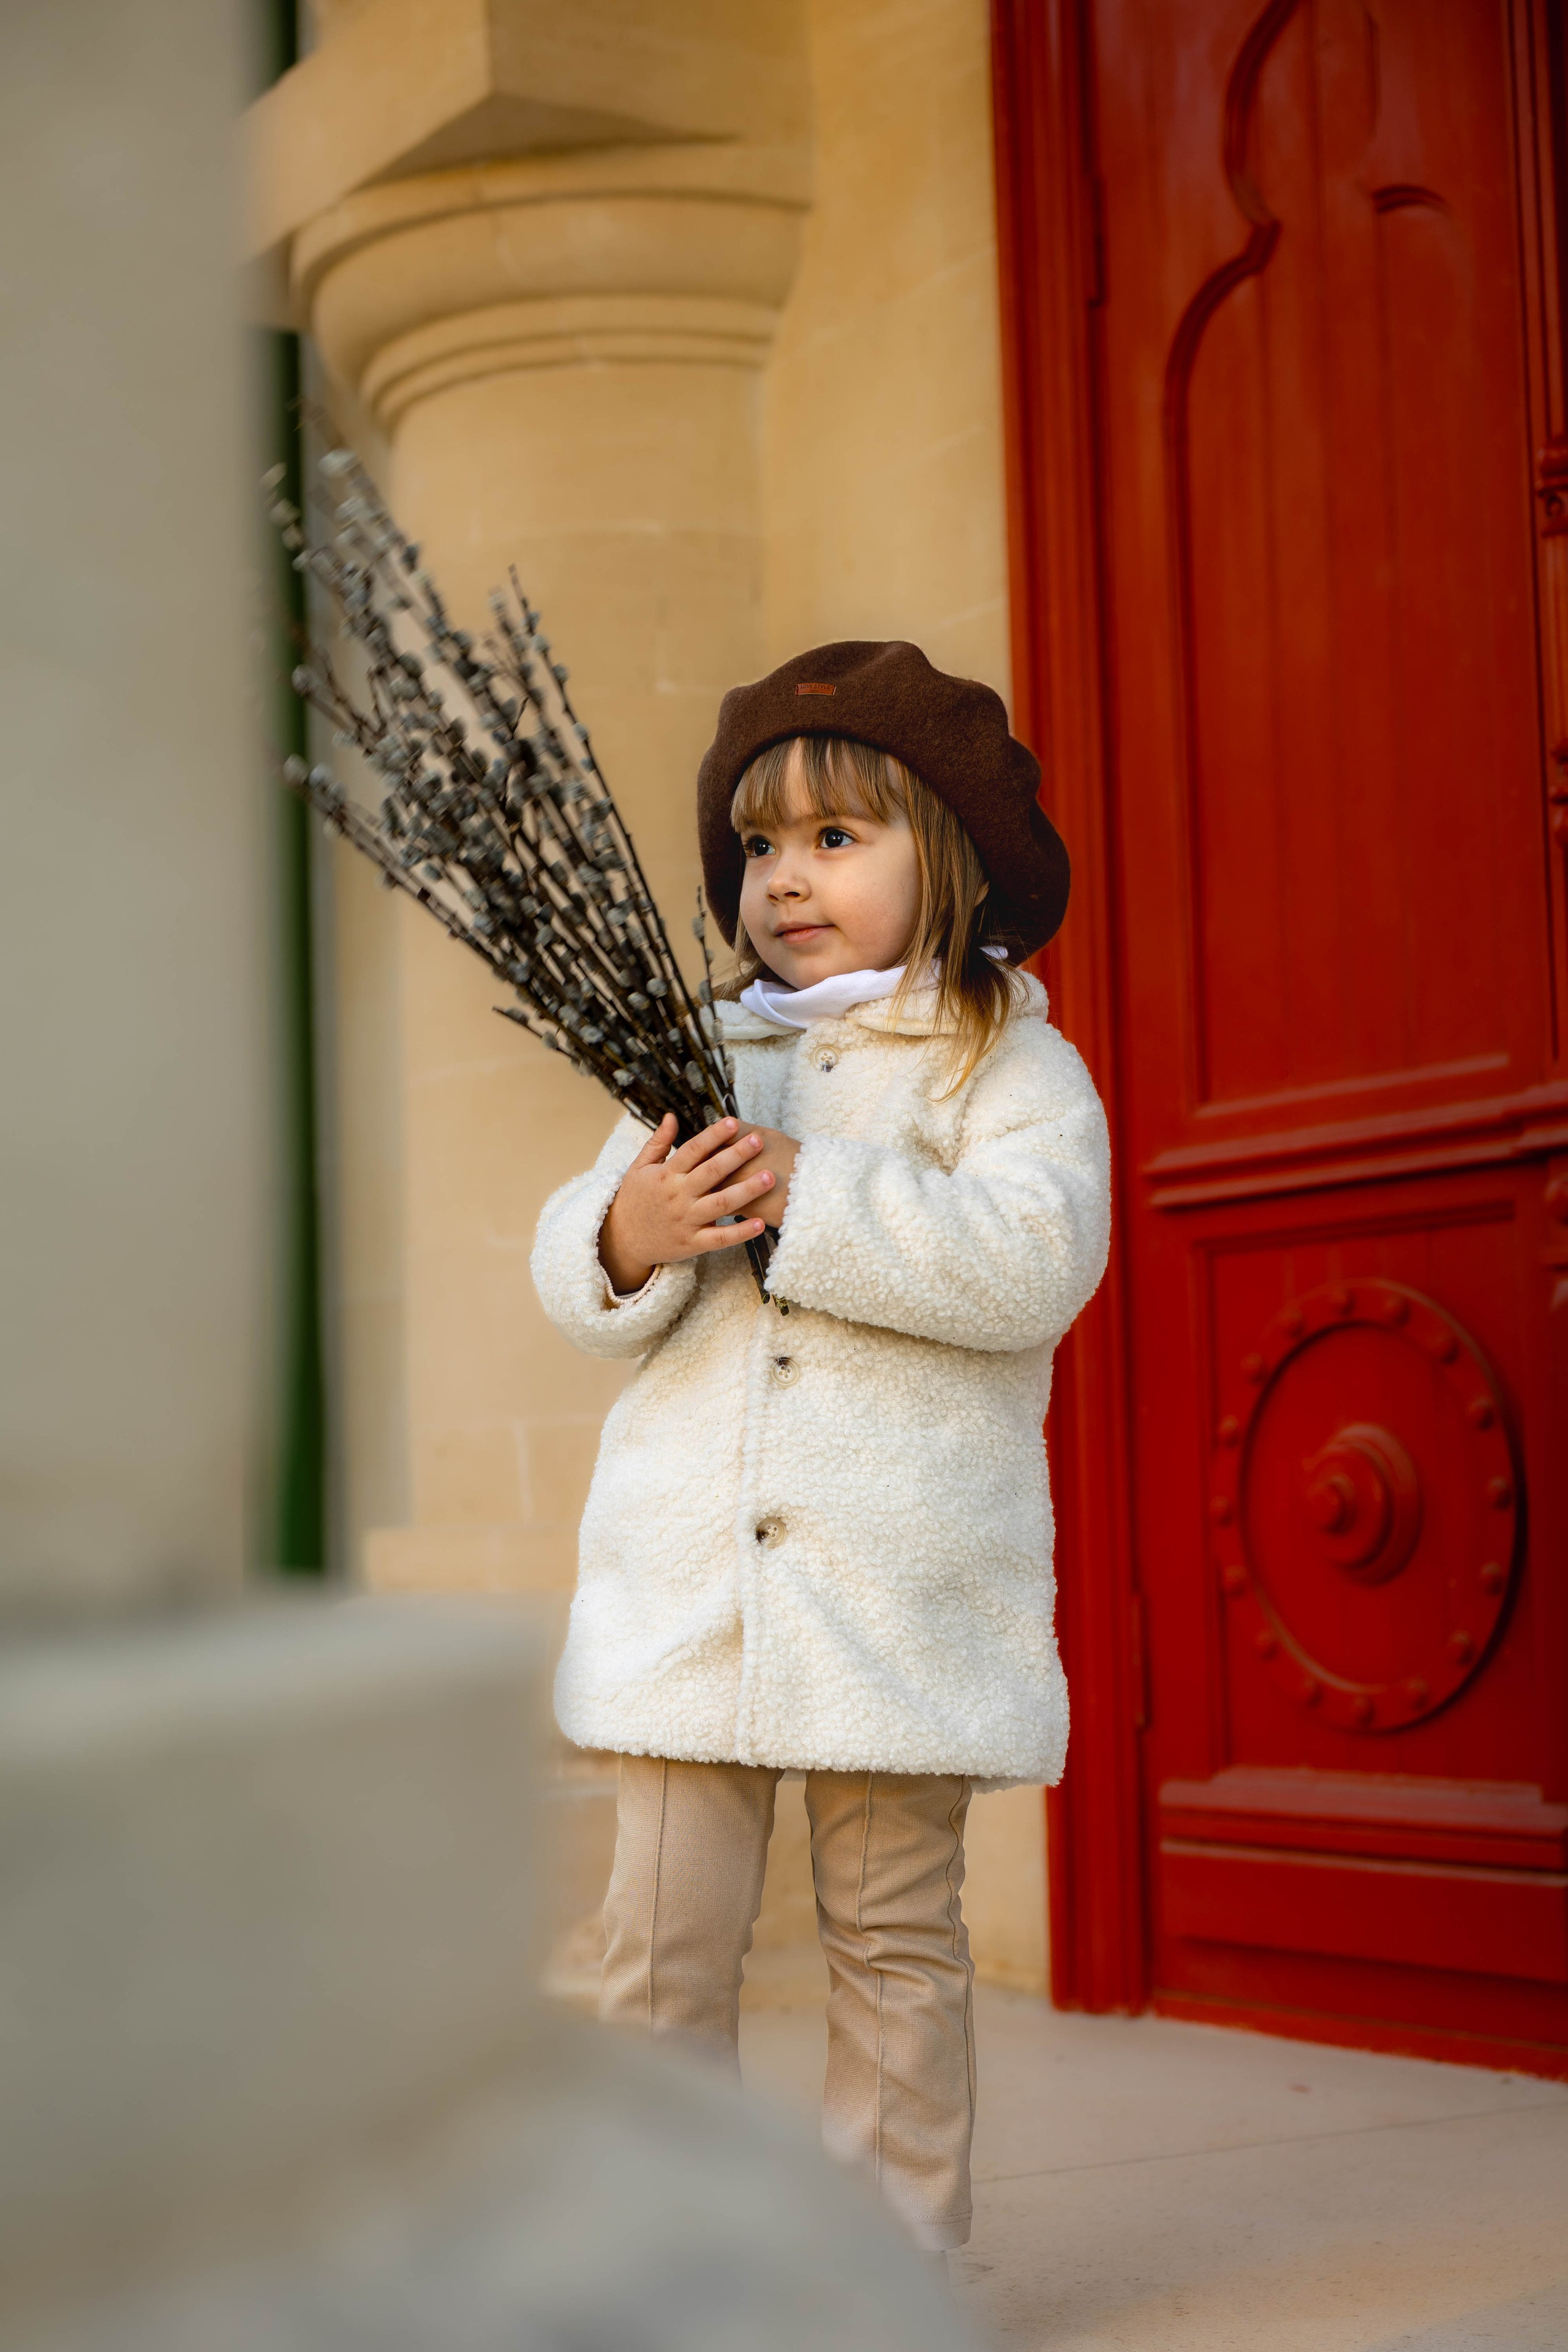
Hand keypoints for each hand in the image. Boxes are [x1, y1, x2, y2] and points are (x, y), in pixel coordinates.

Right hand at [598, 1115, 794, 1294]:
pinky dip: (740, 1233)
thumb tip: (671, 1116)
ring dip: (746, 1190)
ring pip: (720, 1204)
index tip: (733, 1122)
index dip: (713, 1135)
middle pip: (711, 1172)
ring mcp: (687, 1221)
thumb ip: (658, 1143)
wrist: (622, 1241)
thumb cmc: (634, 1200)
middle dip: (736, 1155)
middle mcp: (678, 1196)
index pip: (693, 1150)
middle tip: (759, 1140)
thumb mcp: (639, 1168)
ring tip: (770, 1177)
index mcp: (667, 1175)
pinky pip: (720, 1238)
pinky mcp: (693, 1244)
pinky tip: (760, 1223)